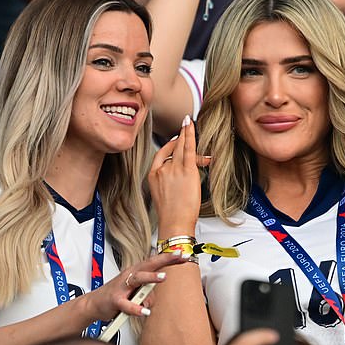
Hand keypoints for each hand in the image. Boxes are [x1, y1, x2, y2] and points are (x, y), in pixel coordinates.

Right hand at [82, 252, 187, 321]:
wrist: (94, 304)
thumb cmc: (116, 295)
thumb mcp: (135, 292)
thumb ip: (148, 293)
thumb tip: (156, 300)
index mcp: (136, 271)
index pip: (156, 262)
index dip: (170, 257)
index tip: (185, 254)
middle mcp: (130, 275)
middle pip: (149, 264)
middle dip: (165, 259)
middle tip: (179, 256)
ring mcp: (122, 286)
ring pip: (138, 279)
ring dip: (151, 277)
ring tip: (164, 278)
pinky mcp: (115, 300)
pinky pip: (126, 304)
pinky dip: (135, 308)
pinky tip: (144, 311)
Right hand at [148, 115, 210, 235]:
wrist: (174, 222)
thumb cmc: (171, 214)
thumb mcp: (164, 195)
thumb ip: (169, 181)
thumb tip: (179, 177)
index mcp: (153, 175)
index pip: (161, 154)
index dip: (169, 145)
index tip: (175, 140)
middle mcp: (162, 169)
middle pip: (172, 149)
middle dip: (180, 136)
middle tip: (185, 124)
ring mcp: (174, 169)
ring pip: (181, 147)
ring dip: (185, 132)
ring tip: (189, 122)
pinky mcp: (186, 170)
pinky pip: (188, 149)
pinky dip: (190, 136)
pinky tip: (191, 127)